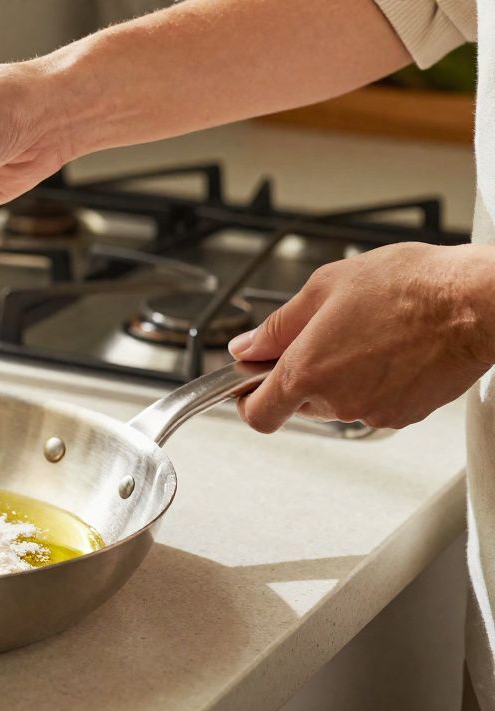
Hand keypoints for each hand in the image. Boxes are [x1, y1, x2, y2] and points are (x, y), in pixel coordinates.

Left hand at [229, 242, 494, 431]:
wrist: (476, 303)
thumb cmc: (410, 287)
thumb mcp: (324, 288)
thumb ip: (277, 326)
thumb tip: (246, 346)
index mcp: (307, 371)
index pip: (258, 413)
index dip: (247, 400)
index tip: (248, 384)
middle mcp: (337, 400)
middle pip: (297, 403)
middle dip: (301, 374)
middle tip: (323, 335)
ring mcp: (372, 412)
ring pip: (336, 402)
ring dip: (339, 375)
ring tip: (366, 334)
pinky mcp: (403, 415)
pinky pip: (371, 403)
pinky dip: (372, 381)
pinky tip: (390, 349)